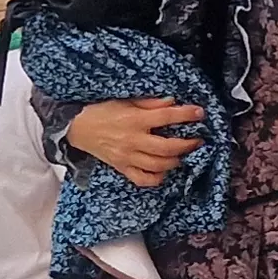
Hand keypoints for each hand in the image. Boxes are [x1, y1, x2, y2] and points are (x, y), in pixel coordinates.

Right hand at [68, 99, 201, 188]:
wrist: (77, 127)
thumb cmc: (102, 111)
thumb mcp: (125, 100)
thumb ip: (149, 103)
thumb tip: (172, 102)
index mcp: (134, 120)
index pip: (166, 117)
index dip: (186, 115)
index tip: (200, 113)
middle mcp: (132, 140)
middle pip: (167, 147)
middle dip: (187, 144)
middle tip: (197, 140)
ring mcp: (127, 157)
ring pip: (158, 165)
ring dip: (175, 160)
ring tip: (182, 154)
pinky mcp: (122, 168)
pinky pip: (143, 179)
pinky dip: (157, 177)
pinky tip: (164, 170)